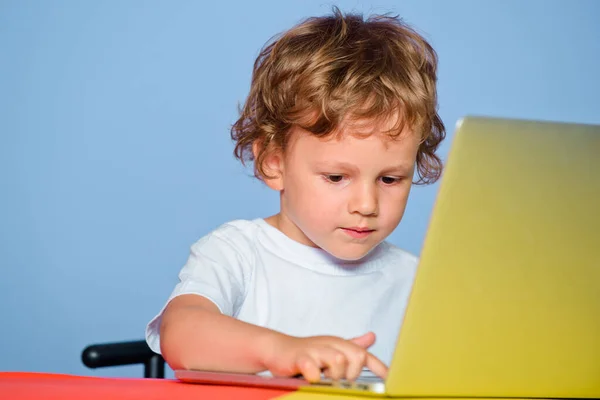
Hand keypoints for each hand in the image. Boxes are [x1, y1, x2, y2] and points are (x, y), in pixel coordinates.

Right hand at [265, 331, 387, 381]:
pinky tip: (312, 378)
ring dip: (333, 376)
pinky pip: (312, 368)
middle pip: (357, 356)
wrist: (278, 349)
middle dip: (353, 372)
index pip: (366, 355)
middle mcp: (331, 344)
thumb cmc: (308, 352)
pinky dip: (314, 376)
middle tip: (339, 379)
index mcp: (341, 344)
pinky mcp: (300, 357)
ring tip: (323, 378)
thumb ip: (353, 345)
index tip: (390, 380)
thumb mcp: (332, 348)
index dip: (380, 368)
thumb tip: (372, 336)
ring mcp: (316, 350)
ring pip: (338, 361)